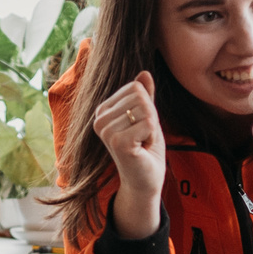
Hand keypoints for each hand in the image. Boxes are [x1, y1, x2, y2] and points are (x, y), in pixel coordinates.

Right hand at [90, 70, 168, 237]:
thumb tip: (144, 72)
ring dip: (152, 129)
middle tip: (143, 138)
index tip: (141, 128)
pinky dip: (152, 137)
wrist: (146, 180)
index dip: (148, 107)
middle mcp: (100, 118)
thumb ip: (145, 96)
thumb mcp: (147, 118)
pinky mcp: (117, 142)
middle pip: (141, 97)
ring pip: (146, 110)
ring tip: (142, 144)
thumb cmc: (146, 149)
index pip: (136, 88)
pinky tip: (142, 149)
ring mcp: (106, 131)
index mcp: (103, 110)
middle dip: (151, 118)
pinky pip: (148, 124)